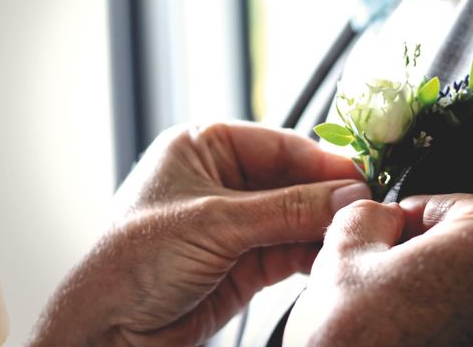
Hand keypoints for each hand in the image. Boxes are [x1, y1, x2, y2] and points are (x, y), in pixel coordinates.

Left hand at [27, 122, 368, 345]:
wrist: (109, 330)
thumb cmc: (133, 260)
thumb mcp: (215, 222)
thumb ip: (287, 208)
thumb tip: (347, 193)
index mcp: (203, 146)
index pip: (278, 144)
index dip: (321, 161)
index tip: (359, 176)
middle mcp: (221, 179)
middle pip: (291, 179)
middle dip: (325, 196)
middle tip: (363, 208)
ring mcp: (235, 220)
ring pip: (295, 215)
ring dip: (322, 226)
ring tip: (352, 234)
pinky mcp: (245, 258)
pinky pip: (289, 248)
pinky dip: (311, 252)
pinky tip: (331, 255)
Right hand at [284, 194, 472, 345]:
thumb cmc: (354, 337)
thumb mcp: (345, 249)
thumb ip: (369, 213)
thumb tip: (381, 216)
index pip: (465, 206)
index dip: (420, 210)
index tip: (394, 224)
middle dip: (428, 249)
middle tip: (383, 262)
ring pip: (472, 293)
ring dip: (436, 288)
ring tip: (388, 303)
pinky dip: (445, 324)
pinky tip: (404, 331)